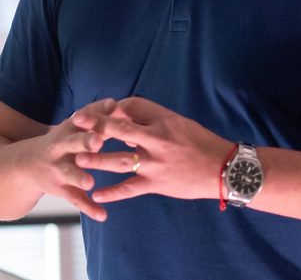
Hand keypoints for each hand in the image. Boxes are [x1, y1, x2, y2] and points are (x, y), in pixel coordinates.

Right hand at [23, 97, 114, 220]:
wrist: (27, 165)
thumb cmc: (63, 141)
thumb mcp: (73, 126)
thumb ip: (94, 114)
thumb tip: (116, 102)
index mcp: (68, 129)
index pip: (81, 119)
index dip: (94, 115)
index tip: (110, 108)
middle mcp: (60, 148)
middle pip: (73, 143)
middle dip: (85, 142)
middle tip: (97, 142)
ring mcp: (59, 169)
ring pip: (70, 173)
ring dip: (79, 177)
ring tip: (90, 183)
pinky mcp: (61, 189)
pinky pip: (75, 200)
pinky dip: (89, 208)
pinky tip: (103, 216)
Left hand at [72, 97, 233, 204]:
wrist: (224, 169)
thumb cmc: (201, 143)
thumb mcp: (179, 123)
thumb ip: (153, 122)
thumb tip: (127, 123)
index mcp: (164, 119)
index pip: (132, 106)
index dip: (113, 107)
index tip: (99, 108)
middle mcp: (158, 139)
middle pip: (120, 129)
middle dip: (96, 125)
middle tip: (76, 122)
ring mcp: (156, 163)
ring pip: (119, 160)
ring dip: (97, 159)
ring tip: (78, 159)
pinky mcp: (157, 183)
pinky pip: (130, 188)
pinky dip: (112, 192)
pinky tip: (97, 195)